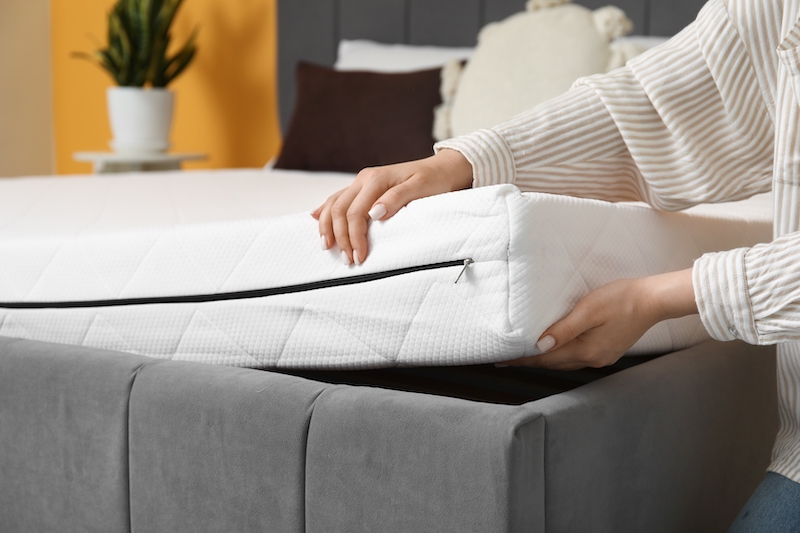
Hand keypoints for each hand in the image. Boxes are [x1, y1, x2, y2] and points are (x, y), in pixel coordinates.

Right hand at [312, 149, 472, 264]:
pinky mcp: (363, 187)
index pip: (355, 213)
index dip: (354, 237)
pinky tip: (316, 217)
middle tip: (348, 259)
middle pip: (339, 210)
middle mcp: (364, 179)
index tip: (360, 256)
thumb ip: (397, 199)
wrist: (442, 168)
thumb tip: (375, 213)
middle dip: (339, 237)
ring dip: (328, 227)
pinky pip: (338, 198)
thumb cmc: (433, 179)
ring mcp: (361, 182)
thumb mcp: (420, 188)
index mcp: (375, 179)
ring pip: (333, 203)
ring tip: (328, 247)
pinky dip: (325, 210)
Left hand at [501, 268, 697, 370]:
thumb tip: (540, 346)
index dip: (522, 360)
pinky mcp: (608, 351)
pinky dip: (561, 354)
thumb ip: (564, 329)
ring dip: (545, 359)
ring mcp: (602, 357)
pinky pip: (577, 357)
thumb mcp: (588, 310)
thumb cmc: (621, 299)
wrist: (653, 300)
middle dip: (530, 361)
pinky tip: (555, 348)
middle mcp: (593, 359)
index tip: (501, 361)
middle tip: (507, 359)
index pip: (544, 359)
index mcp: (586, 350)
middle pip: (553, 363)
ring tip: (526, 354)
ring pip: (565, 361)